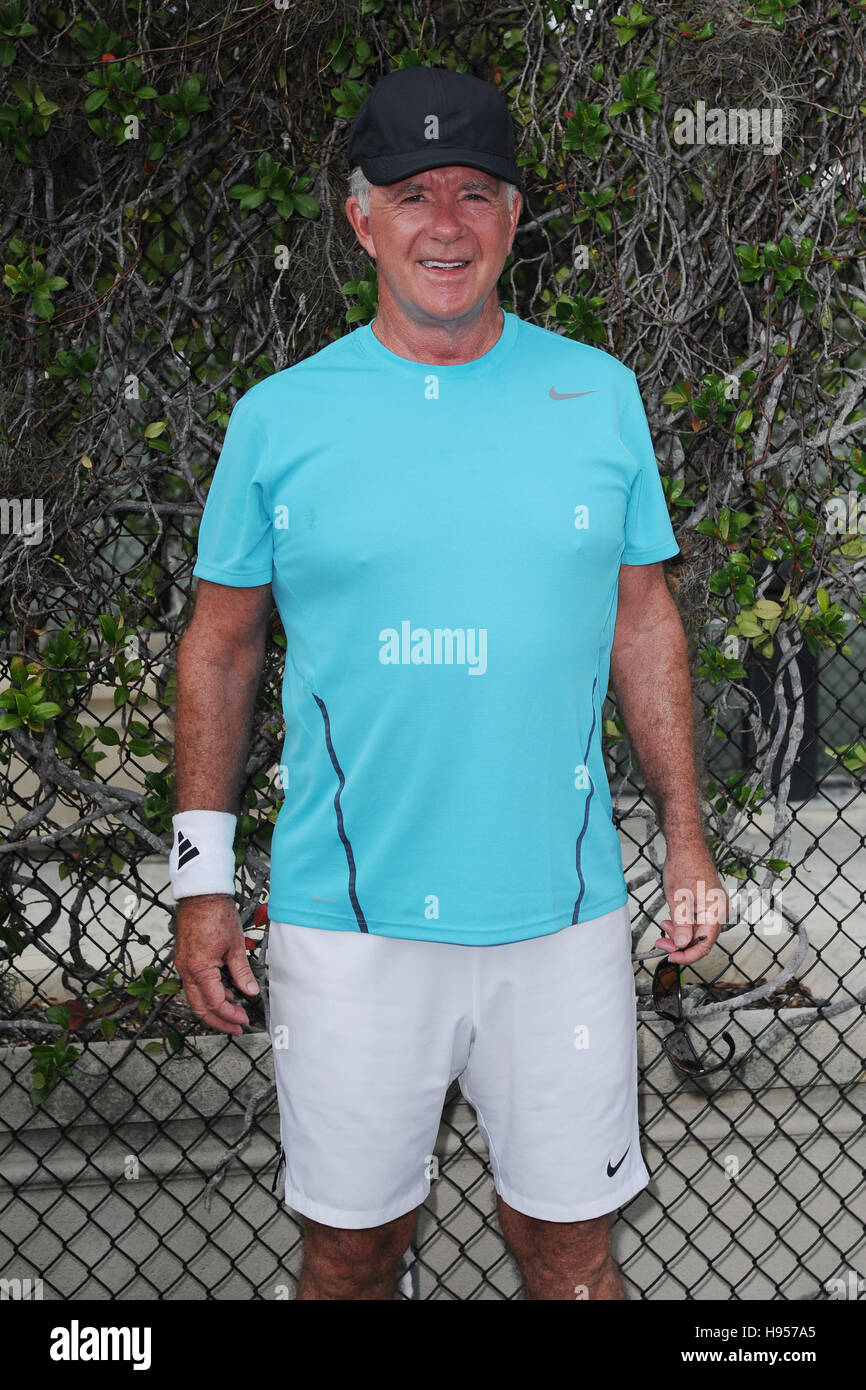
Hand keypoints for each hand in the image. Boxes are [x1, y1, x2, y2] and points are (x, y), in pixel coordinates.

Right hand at [174, 894, 259, 1035]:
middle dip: (218, 1021)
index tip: (244, 1019)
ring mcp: (183, 965)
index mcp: (199, 969)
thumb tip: (250, 992)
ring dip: (212, 1007)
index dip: (230, 1014)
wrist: (201, 896)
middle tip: (235, 1027)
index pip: (215, 1002)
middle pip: (199, 1007)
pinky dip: (207, 992)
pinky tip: (223, 991)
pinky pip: (193, 984)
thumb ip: (242, 972)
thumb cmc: (217, 915)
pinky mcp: (184, 959)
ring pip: (195, 997)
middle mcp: (186, 970)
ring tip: (233, 1009)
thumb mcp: (235, 945)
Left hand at [654, 846, 728, 965]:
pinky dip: (683, 924)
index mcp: (716, 912)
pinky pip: (697, 920)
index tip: (671, 957)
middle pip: (701, 939)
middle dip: (680, 943)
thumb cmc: (684, 866)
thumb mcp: (678, 899)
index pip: (705, 944)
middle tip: (661, 942)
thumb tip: (682, 945)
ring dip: (680, 933)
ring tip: (663, 927)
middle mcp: (719, 911)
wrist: (687, 846)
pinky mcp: (708, 902)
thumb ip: (681, 924)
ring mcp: (714, 906)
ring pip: (698, 930)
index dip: (687, 955)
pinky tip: (670, 920)